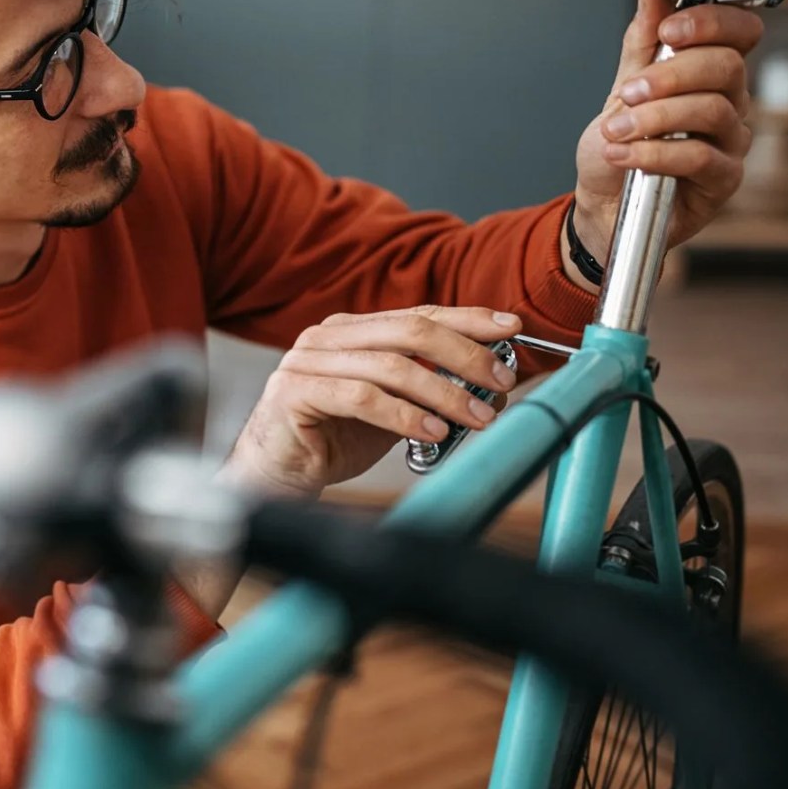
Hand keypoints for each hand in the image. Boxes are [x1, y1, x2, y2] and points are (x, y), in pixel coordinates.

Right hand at [230, 306, 521, 496]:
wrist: (276, 475)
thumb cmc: (331, 439)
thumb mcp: (391, 408)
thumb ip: (426, 387)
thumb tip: (488, 381)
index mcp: (350, 330)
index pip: (418, 313)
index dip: (467, 319)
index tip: (511, 327)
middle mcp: (326, 336)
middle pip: (409, 330)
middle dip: (465, 353)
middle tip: (500, 381)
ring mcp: (306, 361)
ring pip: (390, 365)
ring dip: (443, 392)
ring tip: (477, 417)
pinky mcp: (293, 392)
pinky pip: (361, 397)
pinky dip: (404, 415)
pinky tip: (432, 431)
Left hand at [571, 0, 761, 264]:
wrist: (601, 205)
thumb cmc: (617, 149)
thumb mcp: (621, 89)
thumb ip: (641, 43)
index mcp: (710, 74)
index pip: (740, 32)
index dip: (711, 22)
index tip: (669, 31)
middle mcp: (730, 103)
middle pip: (726, 67)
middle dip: (670, 73)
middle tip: (629, 91)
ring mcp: (730, 142)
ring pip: (712, 110)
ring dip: (655, 116)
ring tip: (615, 130)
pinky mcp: (723, 179)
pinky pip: (699, 157)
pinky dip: (654, 152)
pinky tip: (623, 154)